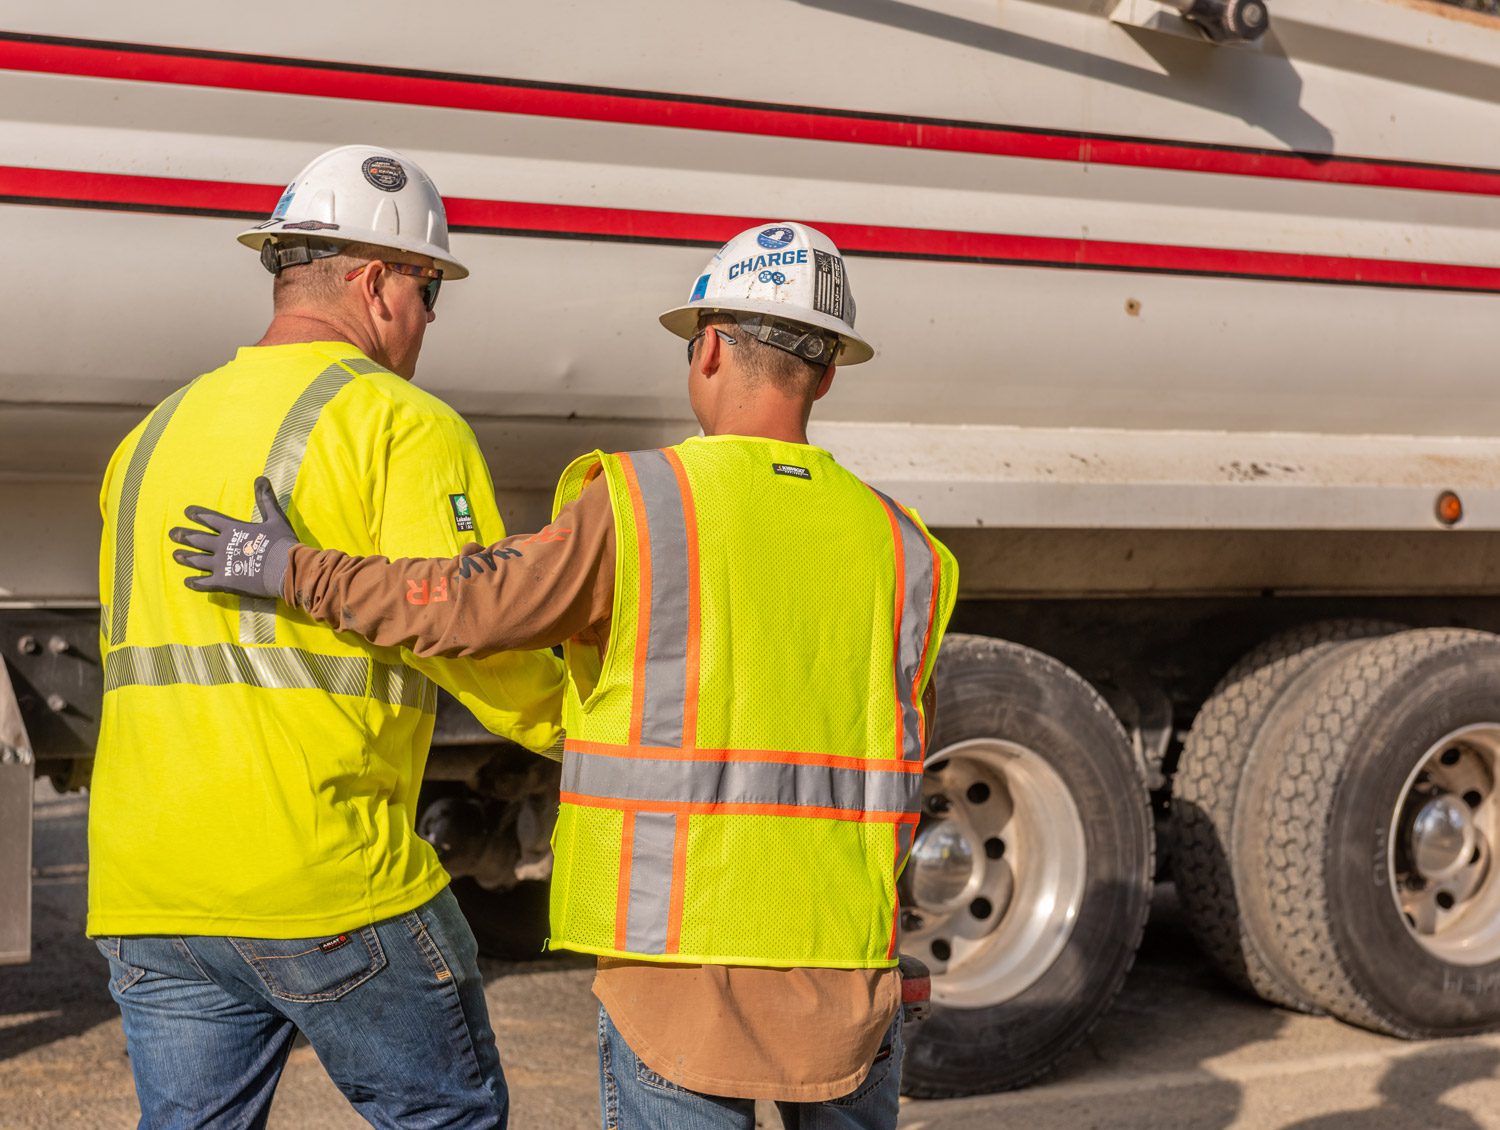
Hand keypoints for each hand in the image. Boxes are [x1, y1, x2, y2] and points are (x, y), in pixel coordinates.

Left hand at [170, 476, 300, 598]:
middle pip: (197, 539)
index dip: (197, 514)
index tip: (186, 511)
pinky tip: (187, 582)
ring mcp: (221, 564)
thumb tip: (260, 477)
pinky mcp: (224, 582)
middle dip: (184, 535)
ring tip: (175, 555)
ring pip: (197, 560)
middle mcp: (222, 546)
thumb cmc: (282, 543)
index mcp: (233, 529)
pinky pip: (204, 583)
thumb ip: (265, 499)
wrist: (286, 570)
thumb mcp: (275, 518)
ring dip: (185, 557)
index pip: (210, 519)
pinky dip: (195, 583)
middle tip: (172, 534)